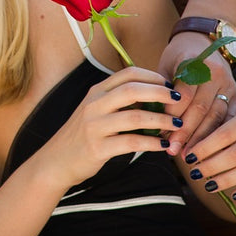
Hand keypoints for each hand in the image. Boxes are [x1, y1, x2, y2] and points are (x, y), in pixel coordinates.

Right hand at [41, 66, 182, 189]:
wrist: (56, 161)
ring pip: (134, 117)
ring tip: (177, 125)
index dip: (152, 76)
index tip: (170, 84)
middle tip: (179, 99)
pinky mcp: (97, 148)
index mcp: (96, 92)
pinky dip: (151, 144)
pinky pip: (131, 143)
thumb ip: (118, 100)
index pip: (128, 74)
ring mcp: (94, 126)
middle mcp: (94, 105)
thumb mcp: (95, 110)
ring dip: (160, 120)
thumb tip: (153, 94)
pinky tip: (163, 146)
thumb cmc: (82, 135)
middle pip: (132, 90)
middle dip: (160, 92)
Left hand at [157, 32, 235, 159]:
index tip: (160, 132)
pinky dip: (217, 136)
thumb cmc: (178, 56)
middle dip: (186, 132)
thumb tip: (150, 120)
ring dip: (201, 139)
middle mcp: (216, 74)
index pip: (184, 93)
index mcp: (196, 62)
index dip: (172, 114)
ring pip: (216, 117)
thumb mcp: (165, 65)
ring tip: (188, 156)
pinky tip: (207, 151)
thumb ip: (160, 89)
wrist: (204, 41)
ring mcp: (229, 86)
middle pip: (201, 108)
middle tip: (173, 150)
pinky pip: (228, 120)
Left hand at [182, 96, 235, 203]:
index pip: (225, 134)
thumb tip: (196, 148)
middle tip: (195, 174)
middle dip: (211, 166)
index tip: (188, 157)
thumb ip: (229, 128)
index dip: (204, 148)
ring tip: (210, 186)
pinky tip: (235, 194)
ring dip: (227, 180)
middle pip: (235, 154)